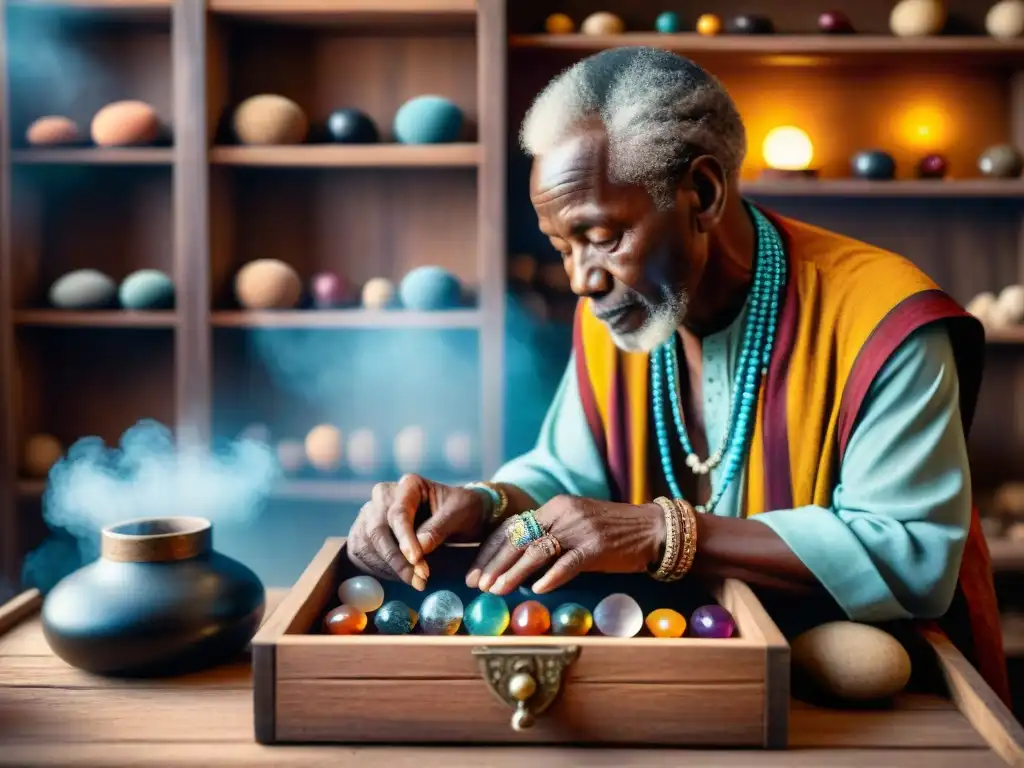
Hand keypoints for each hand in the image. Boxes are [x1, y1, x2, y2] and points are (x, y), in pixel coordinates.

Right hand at [348, 474, 485, 589]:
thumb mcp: (460, 514)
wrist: (460, 516)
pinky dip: (384, 570)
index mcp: (409, 485)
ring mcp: (373, 514)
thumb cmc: (462, 510)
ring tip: (418, 582)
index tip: (416, 559)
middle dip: (397, 559)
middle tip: (420, 580)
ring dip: (391, 568)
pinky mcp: (368, 533)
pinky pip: (366, 553)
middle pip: (378, 530)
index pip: (399, 514)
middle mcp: (385, 496)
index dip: (405, 539)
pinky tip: (405, 577)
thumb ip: (438, 528)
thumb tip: (419, 548)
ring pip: (369, 544)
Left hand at [466, 495, 665, 595]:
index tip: (474, 571)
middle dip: (495, 563)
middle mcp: (563, 513)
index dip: (490, 550)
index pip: (513, 527)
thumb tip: (517, 563)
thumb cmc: (612, 532)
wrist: (653, 528)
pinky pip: (568, 562)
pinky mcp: (597, 546)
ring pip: (538, 551)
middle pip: (519, 538)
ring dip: (514, 573)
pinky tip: (537, 590)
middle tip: (478, 584)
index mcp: (554, 506)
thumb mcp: (576, 525)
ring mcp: (580, 529)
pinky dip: (551, 577)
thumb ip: (549, 537)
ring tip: (497, 590)